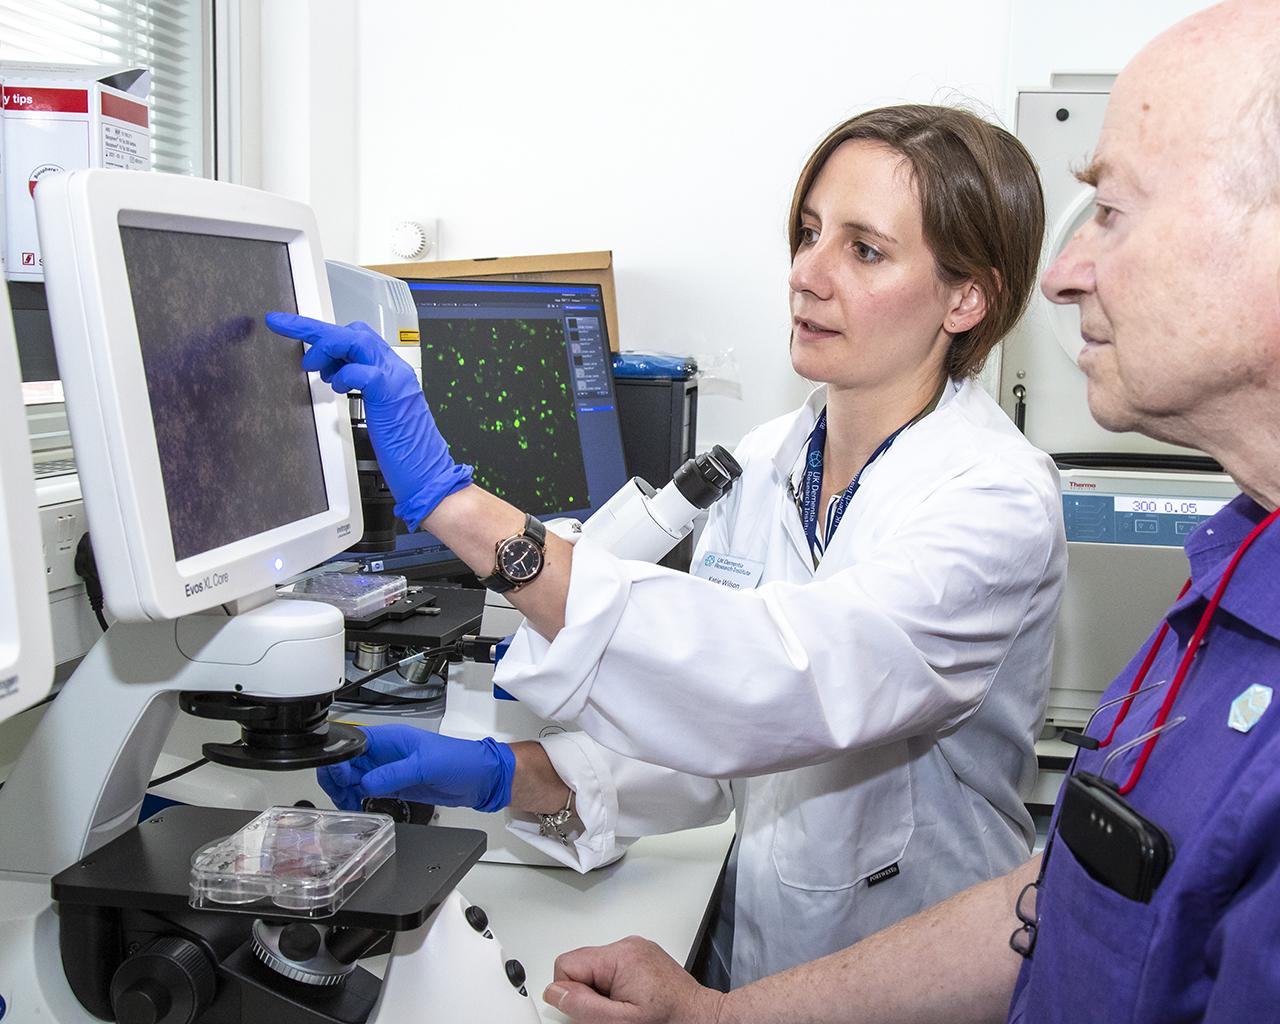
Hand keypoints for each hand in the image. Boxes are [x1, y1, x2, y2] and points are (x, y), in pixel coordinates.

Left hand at [265, 313, 471, 528]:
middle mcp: (395, 369)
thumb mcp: (378, 412)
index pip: (357, 338)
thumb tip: (336, 374)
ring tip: (313, 369)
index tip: (289, 325)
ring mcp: (395, 379)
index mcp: (391, 372)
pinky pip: (362, 370)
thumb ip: (361, 388)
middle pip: (354, 331)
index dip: (322, 331)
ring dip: (326, 349)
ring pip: (356, 340)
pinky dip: (343, 375)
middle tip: (288, 333)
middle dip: (316, 331)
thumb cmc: (404, 452)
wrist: (429, 474)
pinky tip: (337, 388)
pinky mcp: (390, 394)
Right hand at [316, 725, 514, 811]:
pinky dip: (357, 799)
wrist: (481, 779)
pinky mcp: (394, 785)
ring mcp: (389, 770)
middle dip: (337, 778)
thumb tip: (365, 783)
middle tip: (342, 796)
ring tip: (349, 804)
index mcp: (391, 738)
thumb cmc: (460, 761)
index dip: (341, 760)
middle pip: (347, 762)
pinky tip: (359, 807)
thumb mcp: (426, 766)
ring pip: (353, 778)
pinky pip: (367, 790)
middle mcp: (386, 752)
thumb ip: (393, 774)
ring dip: (345, 791)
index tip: (343, 779)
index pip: (352, 742)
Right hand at [545, 937, 726, 1023]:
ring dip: (602, 994)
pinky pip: (612, 971)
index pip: (566, 964)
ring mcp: (636, 950)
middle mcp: (627, 945)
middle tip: (612, 1015)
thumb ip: (583, 1006)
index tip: (590, 1013)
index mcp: (619, 955)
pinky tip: (634, 1003)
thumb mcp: (621, 1022)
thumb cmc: (670, 1021)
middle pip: (581, 967)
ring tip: (626, 1010)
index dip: (571, 994)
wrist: (703, 1020)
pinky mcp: (643, 957)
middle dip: (588, 995)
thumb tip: (554, 991)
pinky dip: (616, 989)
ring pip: (595, 971)